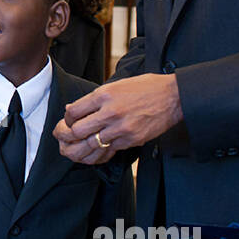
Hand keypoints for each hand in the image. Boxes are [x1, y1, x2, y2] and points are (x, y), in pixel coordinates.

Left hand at [55, 74, 182, 164]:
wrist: (173, 97)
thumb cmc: (146, 88)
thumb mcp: (117, 85)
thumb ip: (95, 98)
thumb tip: (74, 109)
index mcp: (105, 95)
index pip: (74, 111)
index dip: (66, 119)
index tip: (69, 120)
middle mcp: (110, 112)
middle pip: (77, 131)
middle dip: (67, 136)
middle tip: (65, 136)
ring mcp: (121, 128)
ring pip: (90, 145)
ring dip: (79, 148)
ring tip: (73, 148)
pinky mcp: (131, 140)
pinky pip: (108, 151)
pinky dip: (98, 153)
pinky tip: (93, 153)